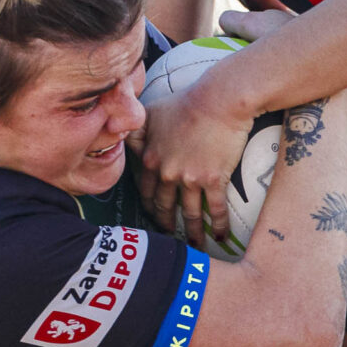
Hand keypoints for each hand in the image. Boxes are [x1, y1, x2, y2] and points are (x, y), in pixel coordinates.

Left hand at [140, 61, 254, 247]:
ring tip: (196, 246)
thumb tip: (123, 132)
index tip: (152, 214)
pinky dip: (219, 225)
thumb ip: (138, 128)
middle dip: (166, 224)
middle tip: (169, 236)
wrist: (218, 101)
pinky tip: (223, 237)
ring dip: (193, 233)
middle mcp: (167, 173)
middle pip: (165, 206)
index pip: (146, 189)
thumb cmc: (187, 102)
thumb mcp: (152, 112)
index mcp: (151, 159)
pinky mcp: (212, 180)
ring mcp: (189, 179)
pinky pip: (215, 209)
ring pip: (190, 213)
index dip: (149, 204)